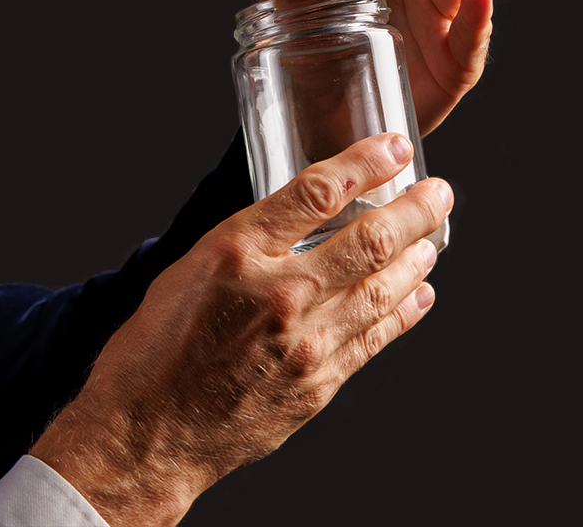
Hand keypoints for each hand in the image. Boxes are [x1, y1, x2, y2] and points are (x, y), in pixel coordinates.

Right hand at [28, 133, 451, 525]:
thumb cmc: (154, 352)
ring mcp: (305, 343)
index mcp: (236, 253)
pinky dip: (404, 311)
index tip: (394, 147)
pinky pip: (376, 338)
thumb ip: (248, 242)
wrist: (146, 435)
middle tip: (436, 192)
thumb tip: (301, 218)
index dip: (366, 163)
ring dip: (416, 257)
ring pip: (382, 288)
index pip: (317, 191)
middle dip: (414, 209)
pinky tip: (419, 294)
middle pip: (369, 238)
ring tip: (431, 238)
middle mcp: (279, 294)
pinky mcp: (318, 383)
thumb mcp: (187, 270)